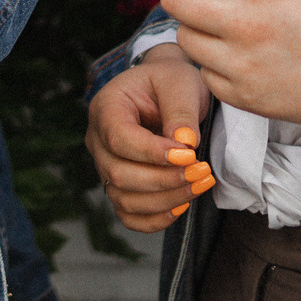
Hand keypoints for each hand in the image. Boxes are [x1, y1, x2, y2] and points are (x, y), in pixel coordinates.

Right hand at [86, 51, 217, 231]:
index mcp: (106, 107)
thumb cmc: (171, 81)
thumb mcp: (181, 83)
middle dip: (164, 179)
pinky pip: (129, 216)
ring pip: (124, 199)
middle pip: (118, 174)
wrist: (166, 90)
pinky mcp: (120, 186)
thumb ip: (181, 110)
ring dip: (165, 200)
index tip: (189, 154)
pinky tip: (182, 204)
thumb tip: (183, 143)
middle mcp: (98, 139)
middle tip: (202, 171)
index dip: (152, 153)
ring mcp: (105, 166)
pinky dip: (155, 219)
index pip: (119, 139)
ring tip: (200, 184)